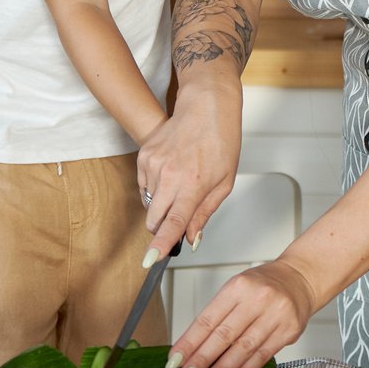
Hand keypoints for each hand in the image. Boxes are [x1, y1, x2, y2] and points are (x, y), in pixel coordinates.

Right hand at [138, 82, 239, 259]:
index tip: (150, 260)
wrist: (206, 107)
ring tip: (182, 182)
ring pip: (149, 204)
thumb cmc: (221, 141)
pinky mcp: (143, 157)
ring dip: (162, 204)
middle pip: (154, 219)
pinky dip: (156, 188)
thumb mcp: (224, 182)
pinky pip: (144, 186)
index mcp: (193, 183)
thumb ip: (205, 213)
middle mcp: (169, 175)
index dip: (161, 244)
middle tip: (180, 217)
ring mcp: (153, 165)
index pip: (173, 222)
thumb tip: (192, 239)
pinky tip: (172, 172)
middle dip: (163, 228)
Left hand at [166, 259, 314, 367]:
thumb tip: (192, 348)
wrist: (301, 278)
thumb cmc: (264, 285)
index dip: (189, 343)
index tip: (174, 361)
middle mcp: (258, 299)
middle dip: (201, 361)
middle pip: (224, 336)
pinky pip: (261, 357)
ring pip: (243, 350)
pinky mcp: (289, 331)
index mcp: (238, 287)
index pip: (208, 319)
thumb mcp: (237, 288)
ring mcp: (275, 315)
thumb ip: (218, 315)